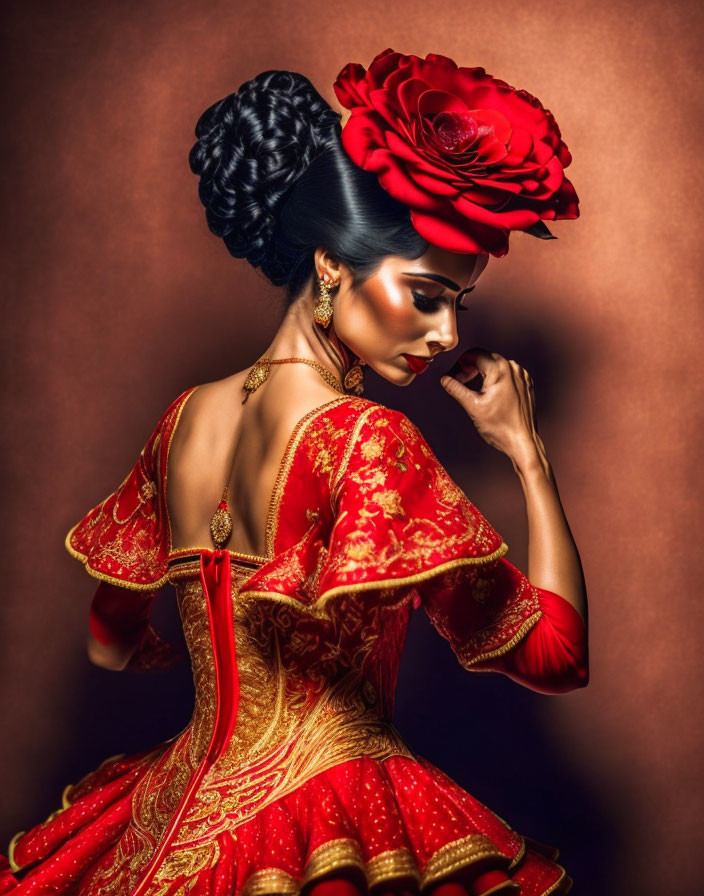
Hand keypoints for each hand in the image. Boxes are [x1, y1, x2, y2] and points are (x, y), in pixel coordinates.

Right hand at [440, 347, 544, 468]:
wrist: (522, 441)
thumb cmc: (500, 427)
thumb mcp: (472, 406)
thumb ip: (456, 388)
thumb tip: (445, 379)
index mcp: (500, 370)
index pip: (475, 354)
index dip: (460, 363)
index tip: (454, 376)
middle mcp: (513, 368)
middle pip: (486, 357)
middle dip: (471, 367)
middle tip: (461, 382)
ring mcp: (522, 375)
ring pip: (497, 365)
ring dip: (483, 372)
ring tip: (475, 389)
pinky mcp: (526, 384)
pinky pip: (508, 373)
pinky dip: (496, 378)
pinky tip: (490, 393)